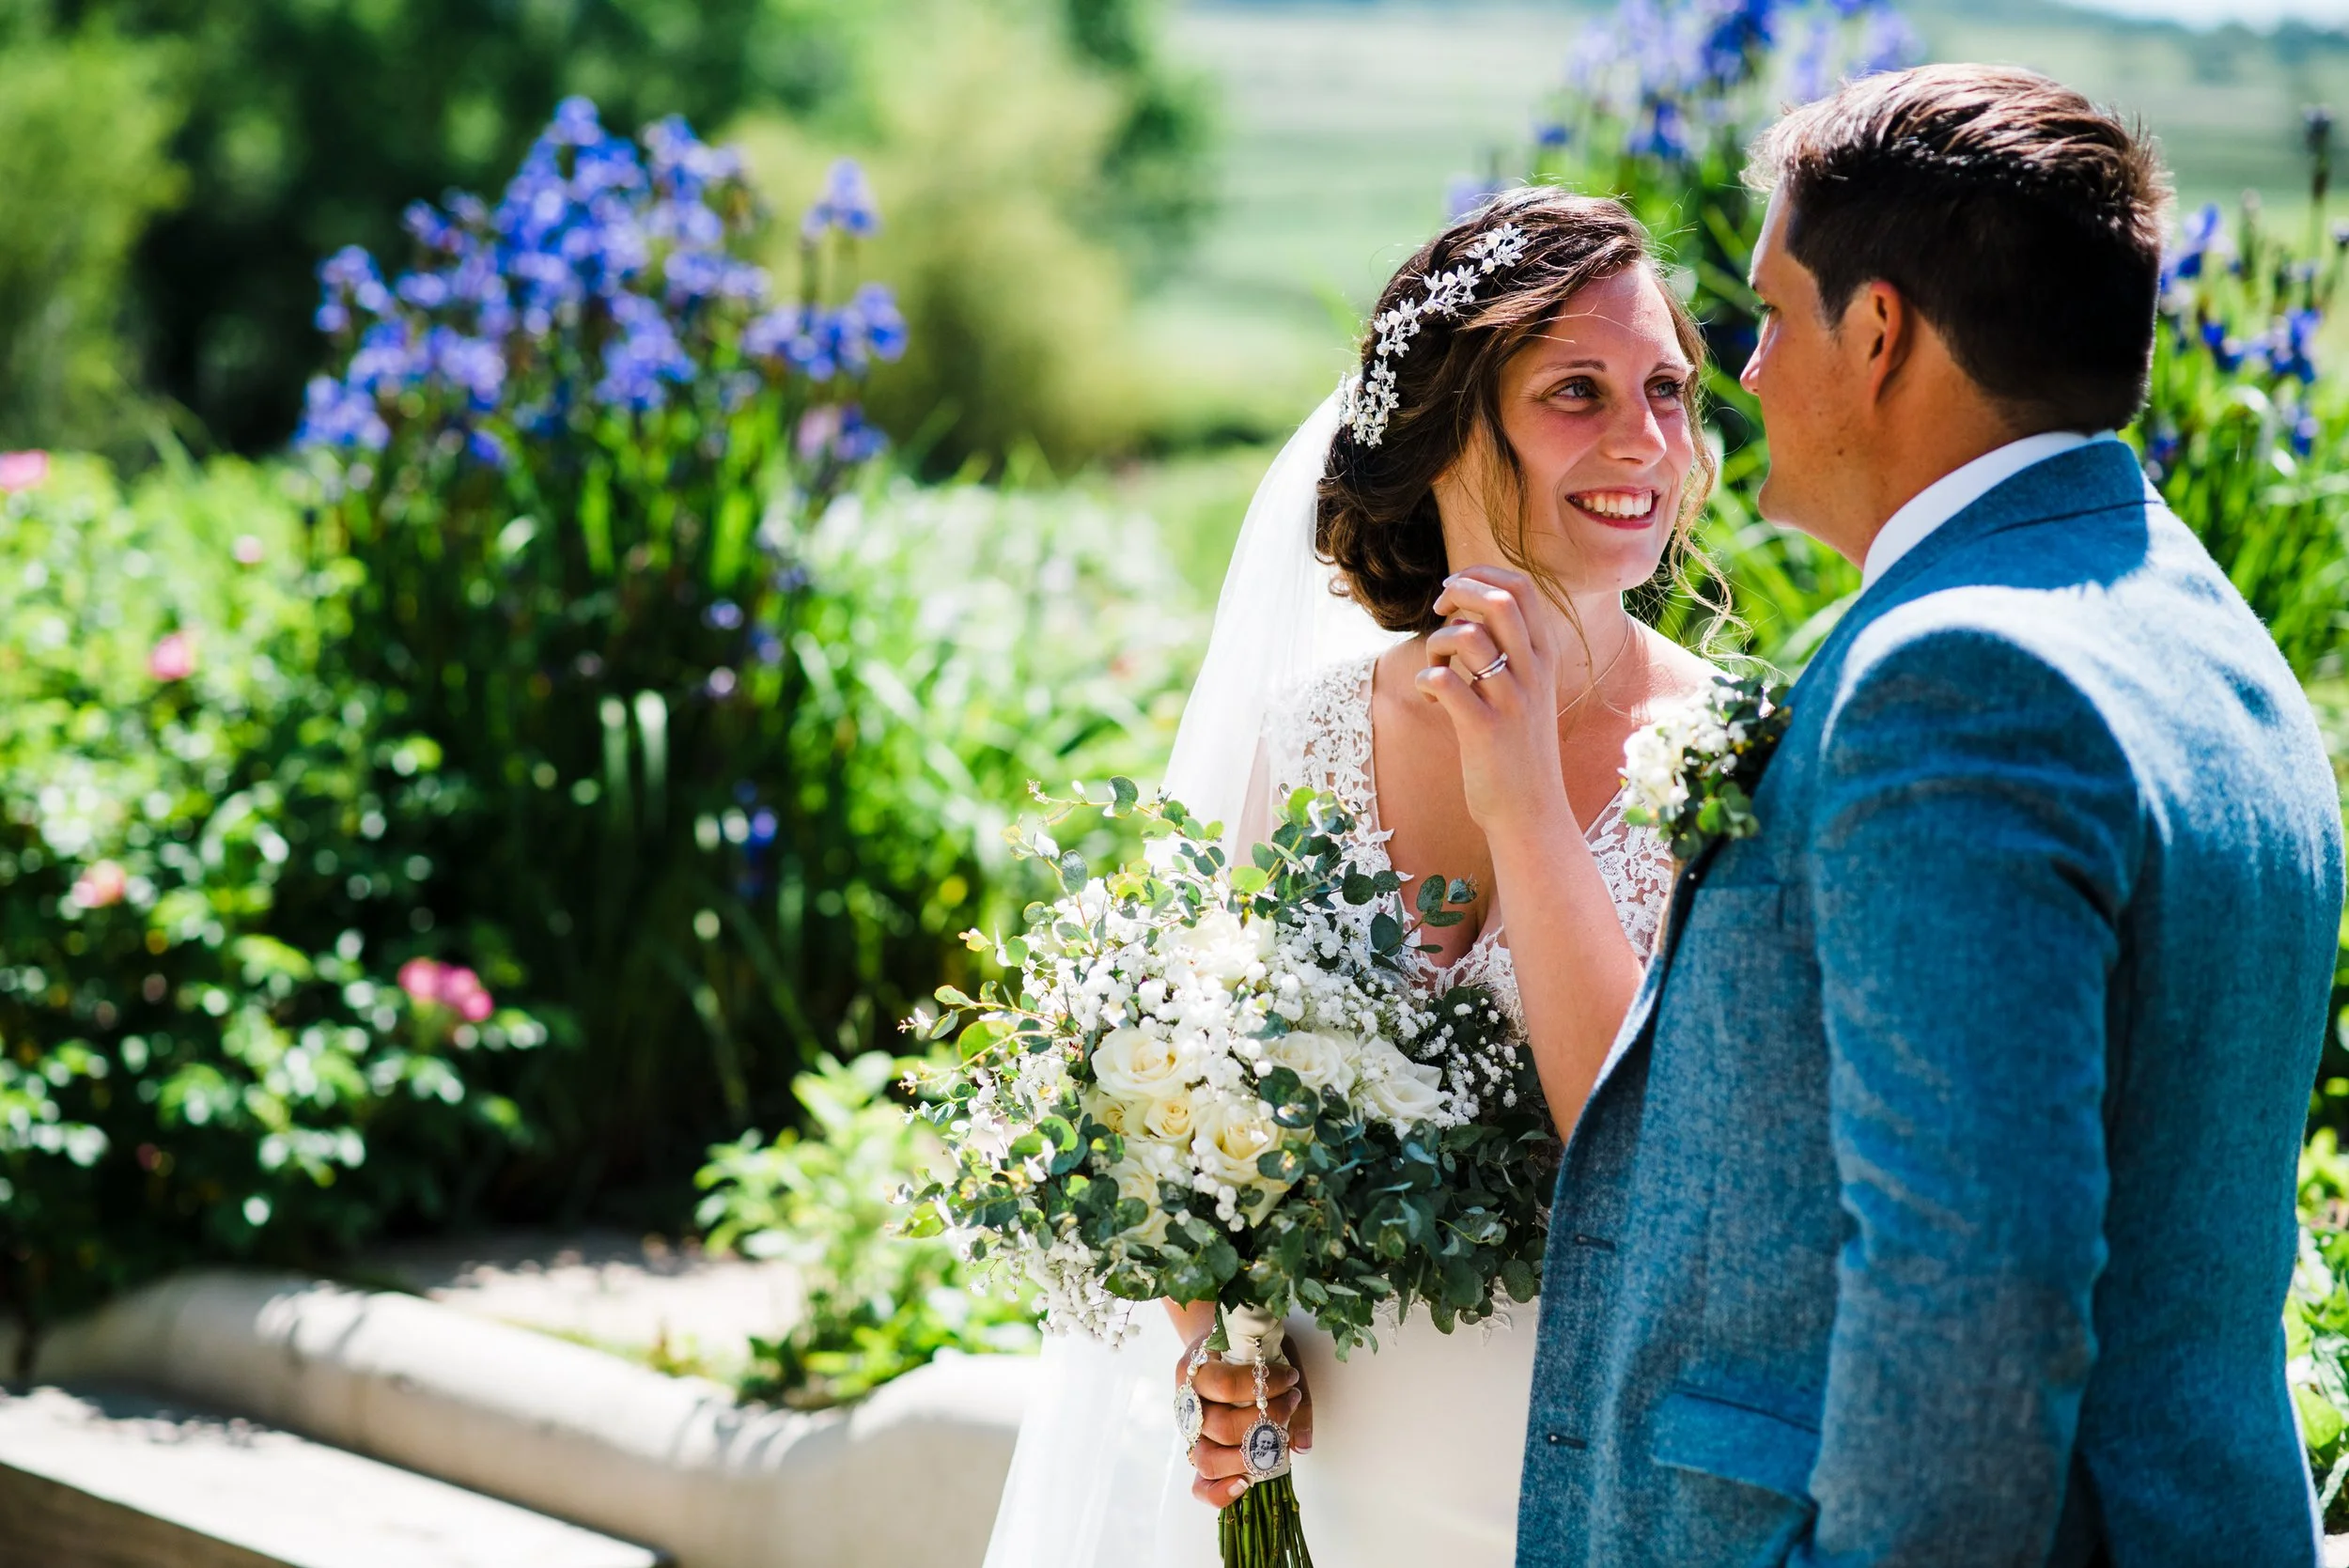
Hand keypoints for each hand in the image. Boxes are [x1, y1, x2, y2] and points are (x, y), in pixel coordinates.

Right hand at [1176, 1330, 1312, 1508]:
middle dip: (1266, 1421)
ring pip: (1209, 1460)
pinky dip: (1220, 1492)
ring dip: (1250, 1457)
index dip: (1264, 1386)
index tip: (1289, 1378)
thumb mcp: (1269, 1350)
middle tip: (1289, 1404)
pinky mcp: (1199, 1454)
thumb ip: (1290, 1388)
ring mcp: (1191, 1433)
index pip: (1226, 1385)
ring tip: (1276, 1441)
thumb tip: (1301, 1443)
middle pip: (1222, 1427)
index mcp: (1196, 1370)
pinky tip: (1245, 1484)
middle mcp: (1188, 1404)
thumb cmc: (1245, 1349)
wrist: (1217, 1347)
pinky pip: (1200, 1486)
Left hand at [1416, 566, 1575, 836]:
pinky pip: (1445, 682)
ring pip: (1468, 636)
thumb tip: (1468, 612)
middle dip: (1459, 592)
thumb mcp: (1526, 691)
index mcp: (1544, 657)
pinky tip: (1432, 701)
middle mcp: (1534, 672)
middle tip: (1438, 612)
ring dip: (1438, 644)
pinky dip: (1426, 681)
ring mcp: (1512, 700)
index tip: (1455, 594)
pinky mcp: (1485, 729)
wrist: (1531, 812)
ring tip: (1436, 670)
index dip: (1481, 576)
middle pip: (1500, 600)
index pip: (1523, 588)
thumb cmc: (1518, 749)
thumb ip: (1509, 651)